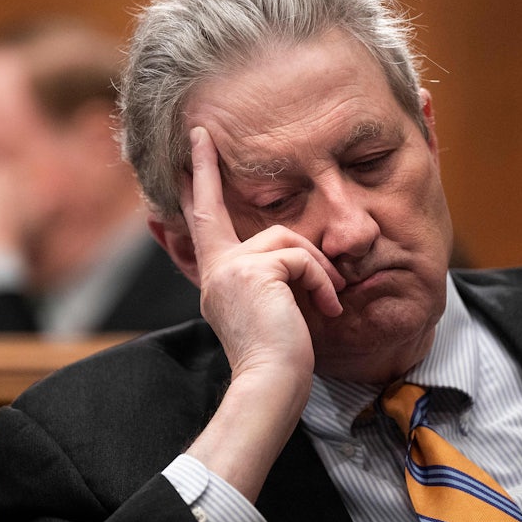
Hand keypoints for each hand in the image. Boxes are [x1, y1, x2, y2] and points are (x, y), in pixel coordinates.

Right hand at [180, 126, 343, 499]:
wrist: (271, 387)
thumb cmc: (279, 358)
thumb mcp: (271, 310)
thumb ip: (270, 277)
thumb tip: (293, 255)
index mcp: (217, 279)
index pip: (202, 224)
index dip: (196, 187)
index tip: (191, 153)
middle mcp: (215, 270)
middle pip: (215, 212)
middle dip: (203, 168)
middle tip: (199, 135)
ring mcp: (230, 269)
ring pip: (284, 239)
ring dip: (315, 268)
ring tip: (329, 300)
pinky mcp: (254, 272)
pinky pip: (300, 258)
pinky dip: (321, 282)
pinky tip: (328, 308)